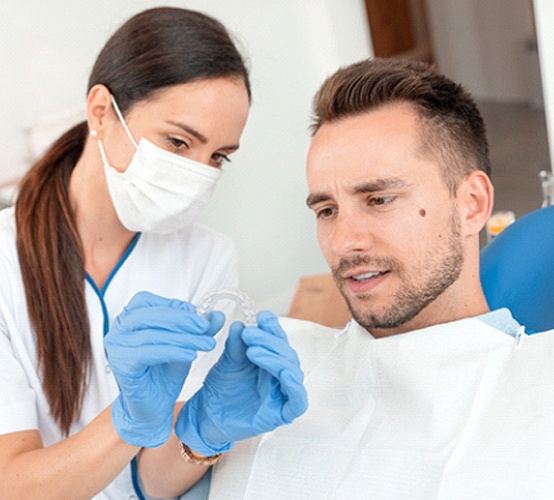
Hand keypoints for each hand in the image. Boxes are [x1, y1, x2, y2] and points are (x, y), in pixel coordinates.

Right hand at [105, 291, 223, 446]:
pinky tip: (191, 355)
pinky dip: (173, 351)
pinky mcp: (121, 365)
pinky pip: (148, 353)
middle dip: (182, 320)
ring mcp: (116, 347)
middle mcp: (118, 329)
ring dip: (183, 338)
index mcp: (129, 317)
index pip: (148, 301)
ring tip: (206, 343)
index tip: (200, 317)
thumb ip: (199, 328)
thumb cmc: (164, 372)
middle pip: (150, 315)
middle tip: (205, 327)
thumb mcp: (186, 344)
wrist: (153, 407)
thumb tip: (218, 315)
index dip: (175, 306)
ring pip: (152, 334)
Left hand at [175, 311, 307, 455]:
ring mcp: (283, 394)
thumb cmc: (220, 389)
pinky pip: (298, 401)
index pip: (278, 340)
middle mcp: (280, 375)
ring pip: (292, 372)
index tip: (262, 316)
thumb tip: (240, 324)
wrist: (207, 417)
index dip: (273, 328)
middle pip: (287, 354)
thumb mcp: (228, 362)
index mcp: (271, 360)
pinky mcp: (282, 414)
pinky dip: (295, 386)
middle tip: (248, 333)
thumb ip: (236, 345)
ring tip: (252, 351)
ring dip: (276, 358)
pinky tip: (284, 374)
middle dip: (269, 341)